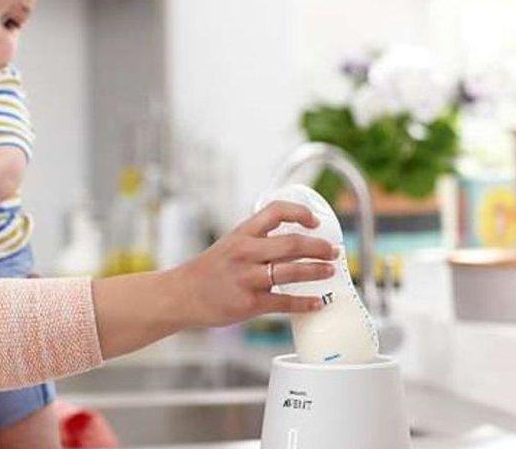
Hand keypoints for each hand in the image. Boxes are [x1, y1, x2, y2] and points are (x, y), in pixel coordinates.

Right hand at [172, 200, 337, 327]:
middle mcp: (245, 252)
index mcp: (242, 234)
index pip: (275, 211)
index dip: (300, 213)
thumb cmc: (208, 271)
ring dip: (317, 271)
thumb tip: (293, 244)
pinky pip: (284, 302)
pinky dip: (305, 302)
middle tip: (333, 251)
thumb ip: (256, 242)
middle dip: (319, 247)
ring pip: (292, 272)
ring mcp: (247, 278)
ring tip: (330, 271)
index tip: (315, 221)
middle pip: (292, 243)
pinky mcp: (249, 303)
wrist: (182, 295)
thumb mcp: (229, 245)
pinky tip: (318, 303)